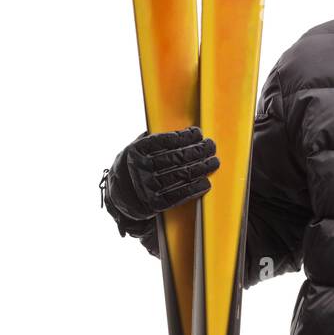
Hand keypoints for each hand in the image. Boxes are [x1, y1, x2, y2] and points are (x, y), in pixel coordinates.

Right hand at [104, 127, 218, 219]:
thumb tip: (182, 130)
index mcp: (135, 151)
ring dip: (201, 168)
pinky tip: (206, 182)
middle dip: (198, 150)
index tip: (197, 133)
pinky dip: (195, 189)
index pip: (164, 140)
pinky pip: (178, 195)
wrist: (120, 197)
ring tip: (214, 162)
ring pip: (180, 175)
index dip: (184, 136)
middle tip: (211, 146)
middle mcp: (139, 168)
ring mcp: (146, 187)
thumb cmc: (135, 167)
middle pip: (176, 157)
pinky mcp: (154, 204)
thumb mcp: (136, 150)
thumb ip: (153, 140)